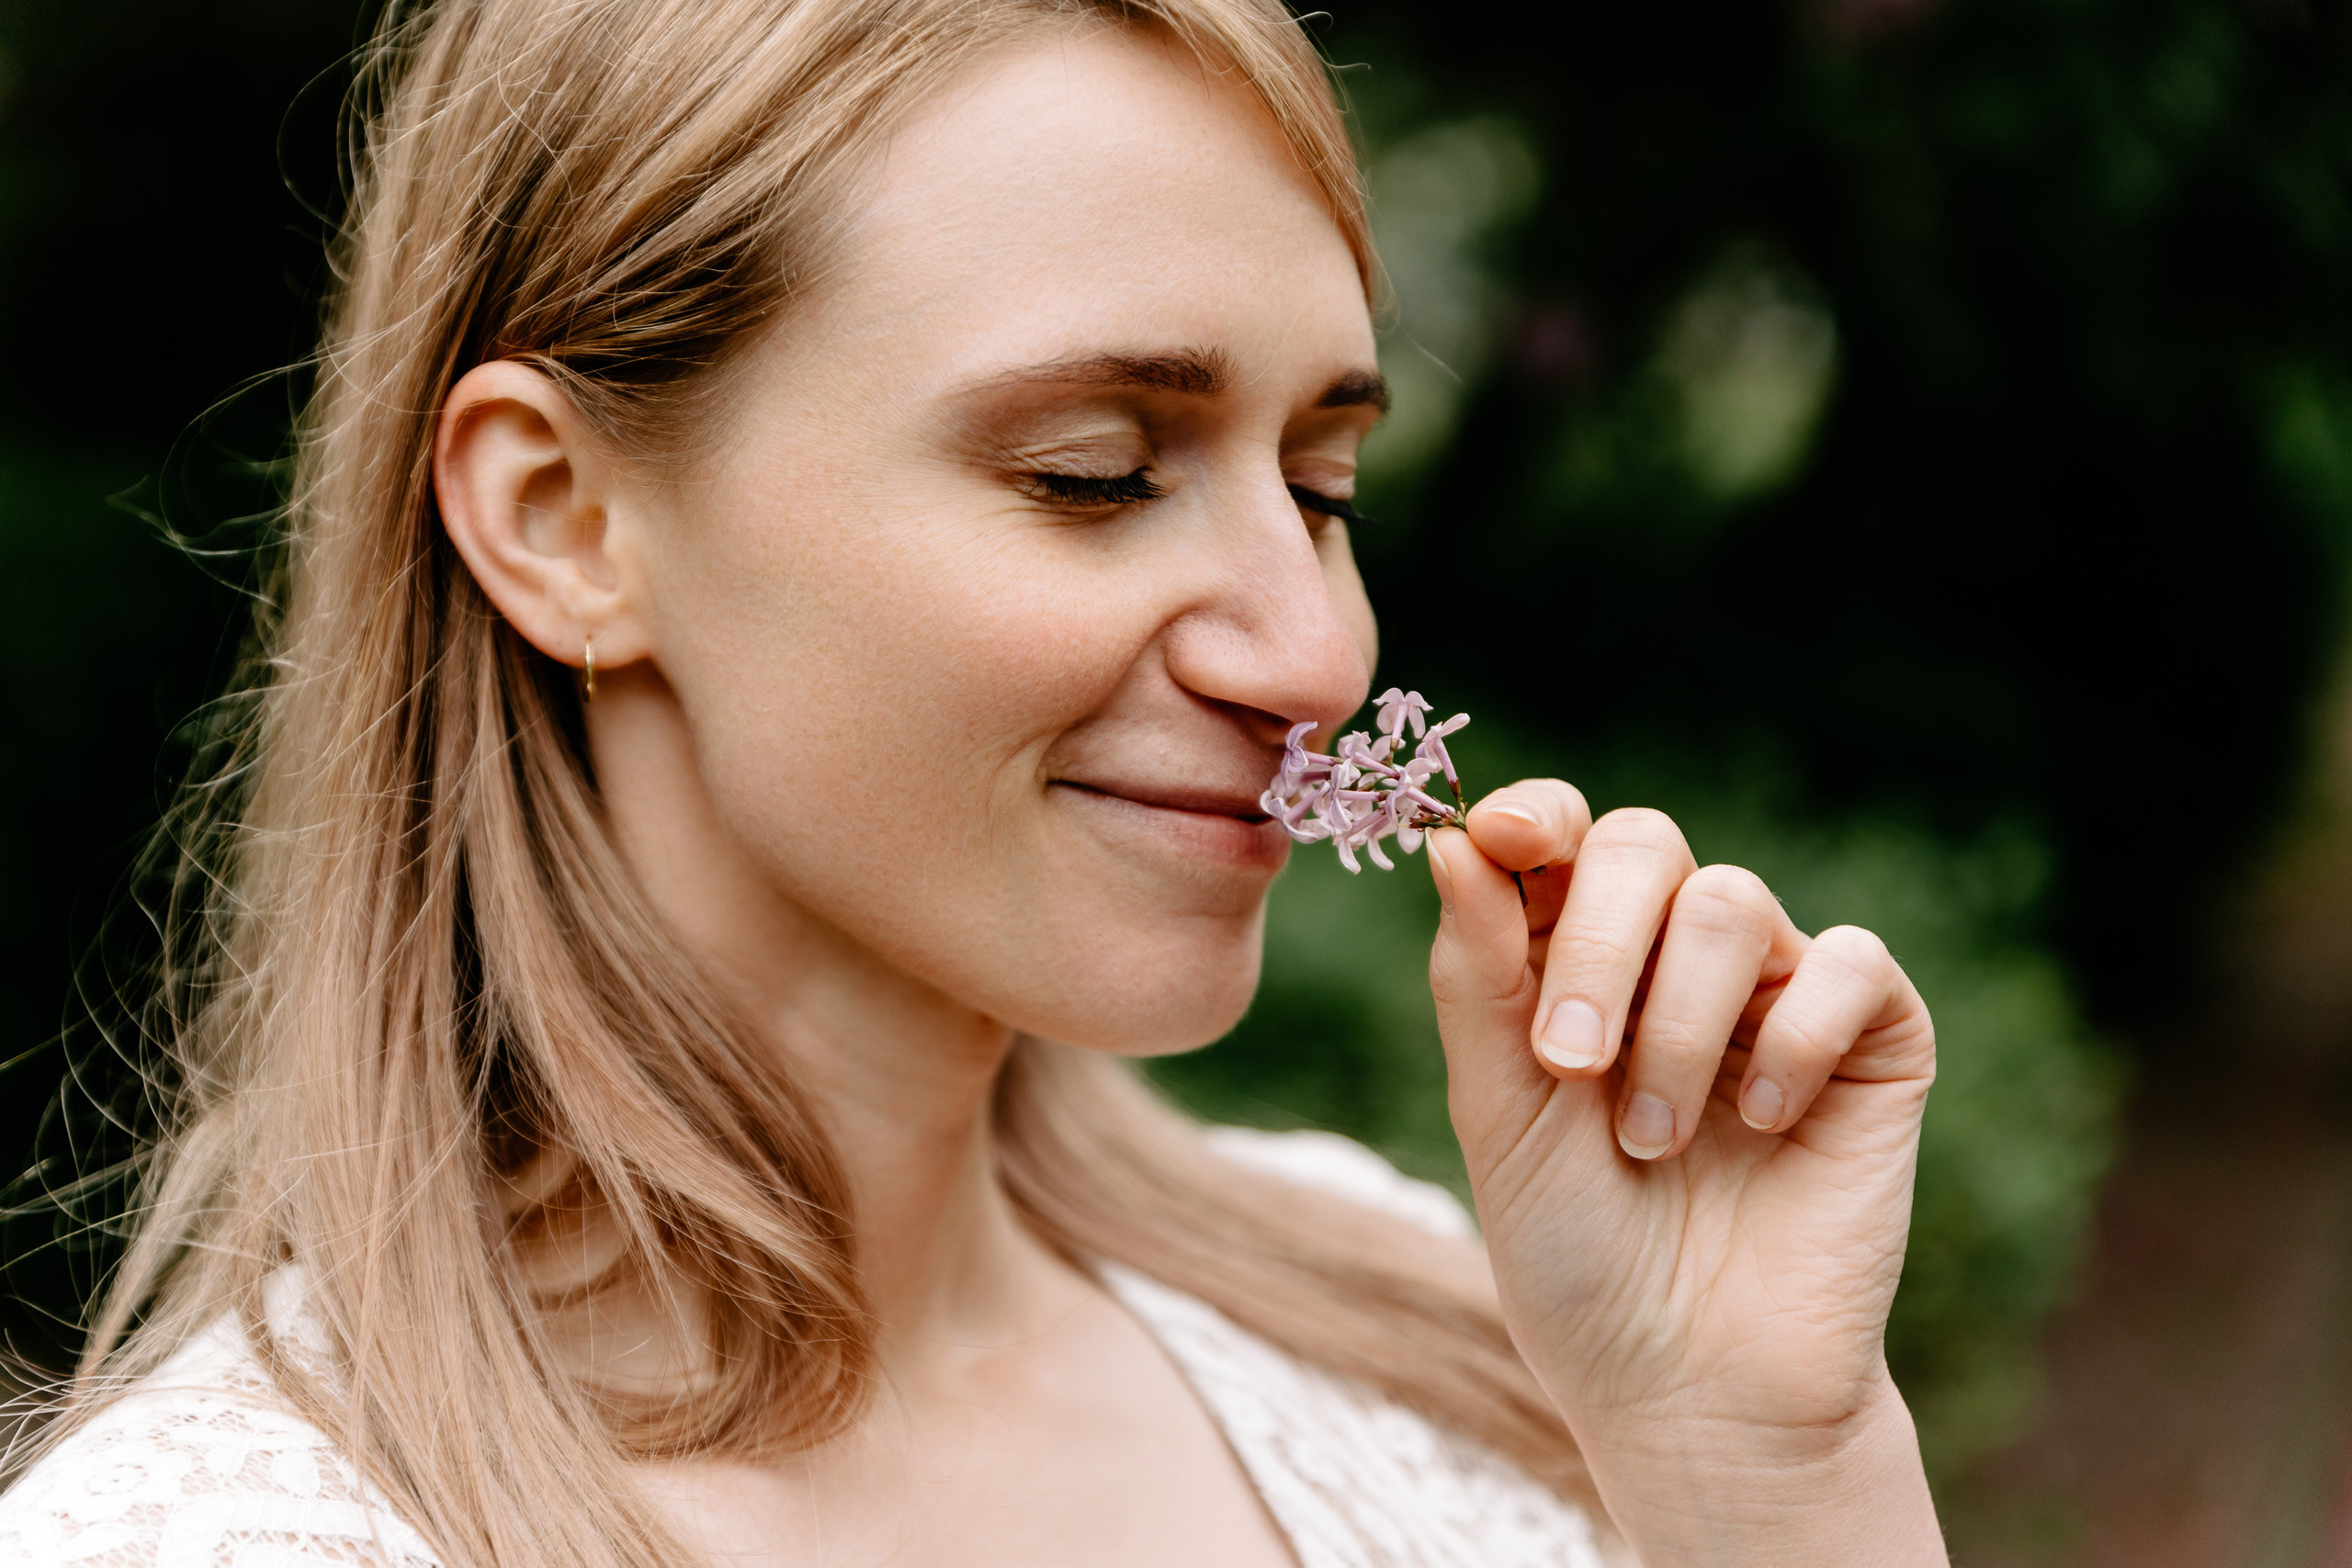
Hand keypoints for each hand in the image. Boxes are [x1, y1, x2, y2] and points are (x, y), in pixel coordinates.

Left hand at [1425, 782, 1942, 1566]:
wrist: (1688, 1387)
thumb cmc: (1577, 1256)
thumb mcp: (1499, 1114)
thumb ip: (1477, 976)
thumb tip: (1454, 835)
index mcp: (1572, 961)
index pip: (1559, 835)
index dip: (1533, 816)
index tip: (1503, 836)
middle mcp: (1673, 961)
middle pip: (1644, 844)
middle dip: (1593, 941)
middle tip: (1569, 1061)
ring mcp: (1775, 994)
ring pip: (1730, 902)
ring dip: (1675, 1024)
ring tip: (1653, 1139)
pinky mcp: (1870, 1042)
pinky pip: (1848, 961)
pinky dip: (1792, 1039)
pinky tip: (1764, 1128)